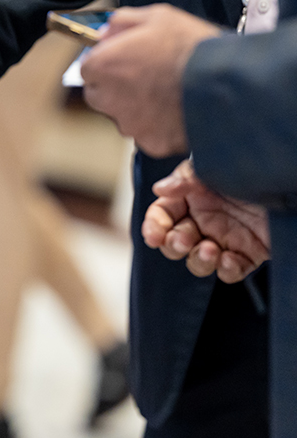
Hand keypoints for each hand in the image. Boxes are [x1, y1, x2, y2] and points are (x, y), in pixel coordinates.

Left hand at [81, 4, 221, 156]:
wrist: (227, 83)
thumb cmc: (192, 47)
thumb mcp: (157, 16)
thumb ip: (123, 22)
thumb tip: (107, 30)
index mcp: (102, 66)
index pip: (88, 68)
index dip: (108, 62)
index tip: (125, 59)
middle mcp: (108, 99)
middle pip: (100, 95)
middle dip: (116, 87)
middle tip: (147, 76)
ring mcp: (129, 124)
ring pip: (124, 117)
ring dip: (137, 107)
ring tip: (168, 93)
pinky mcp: (150, 143)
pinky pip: (149, 134)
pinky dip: (159, 126)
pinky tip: (179, 111)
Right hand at [142, 159, 268, 282]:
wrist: (292, 183)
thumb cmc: (254, 168)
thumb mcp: (214, 167)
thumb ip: (186, 177)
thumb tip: (160, 189)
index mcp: (193, 196)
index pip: (162, 214)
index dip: (154, 226)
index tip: (154, 236)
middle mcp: (206, 218)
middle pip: (175, 242)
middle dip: (175, 245)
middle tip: (185, 240)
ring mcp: (226, 238)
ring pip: (199, 261)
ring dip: (198, 261)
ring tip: (210, 251)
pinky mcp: (249, 253)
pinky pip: (231, 271)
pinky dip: (226, 270)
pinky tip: (229, 259)